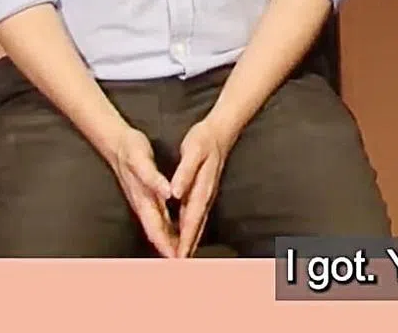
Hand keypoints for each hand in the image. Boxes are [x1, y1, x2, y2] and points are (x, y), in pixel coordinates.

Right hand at [104, 125, 178, 257]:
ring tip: (181, 253)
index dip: (166, 244)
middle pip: (157, 232)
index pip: (156, 227)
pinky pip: (159, 216)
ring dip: (168, 240)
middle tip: (183, 263)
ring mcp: (144, 200)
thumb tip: (167, 193)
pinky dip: (167, 227)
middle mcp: (143, 203)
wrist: (117, 142)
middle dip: (169, 248)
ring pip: (158, 226)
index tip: (177, 258)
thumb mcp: (141, 160)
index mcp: (143, 198)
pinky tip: (175, 230)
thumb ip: (152, 178)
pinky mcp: (146, 194)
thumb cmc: (130, 149)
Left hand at [170, 117, 234, 257]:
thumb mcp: (193, 151)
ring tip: (182, 257)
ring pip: (198, 222)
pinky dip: (192, 228)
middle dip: (187, 246)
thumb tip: (176, 193)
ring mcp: (206, 193)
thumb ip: (185, 172)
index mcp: (201, 187)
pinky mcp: (204, 191)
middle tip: (178, 266)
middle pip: (196, 225)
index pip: (191, 218)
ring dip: (190, 240)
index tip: (178, 257)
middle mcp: (205, 194)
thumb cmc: (204, 139)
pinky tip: (187, 234)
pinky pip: (197, 215)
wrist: (221, 130)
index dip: (185, 239)